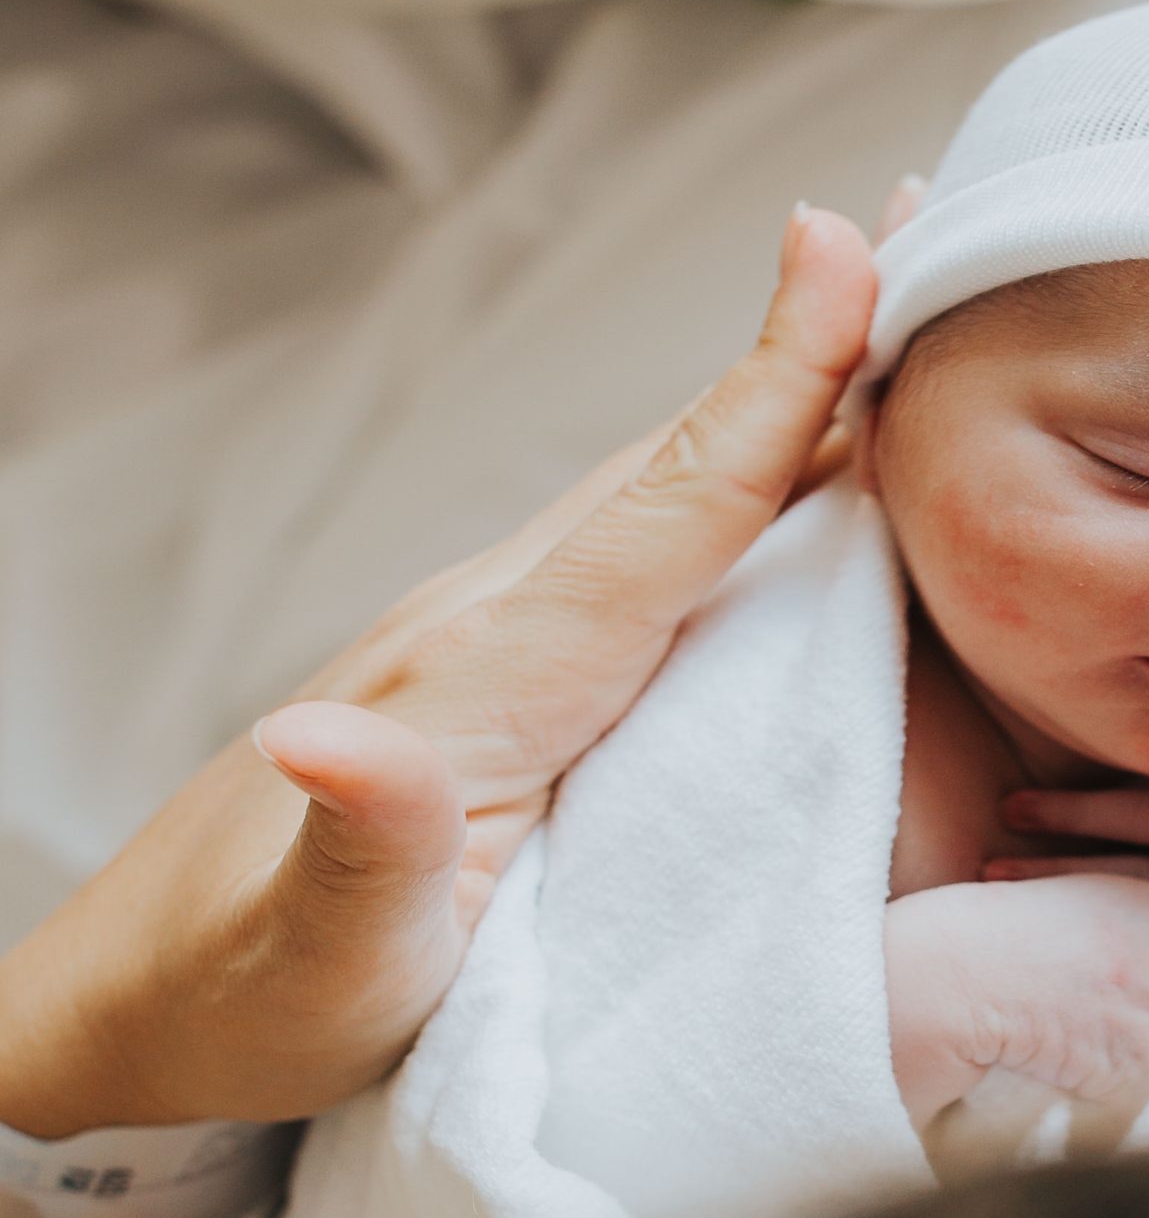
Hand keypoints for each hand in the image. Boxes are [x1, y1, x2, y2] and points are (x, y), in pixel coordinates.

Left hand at [0, 205, 878, 1139]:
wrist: (145, 1003)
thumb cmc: (249, 996)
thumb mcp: (313, 961)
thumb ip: (353, 854)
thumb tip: (332, 739)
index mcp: (490, 681)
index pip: (662, 517)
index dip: (770, 391)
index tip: (849, 251)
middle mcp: (500, 624)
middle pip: (687, 461)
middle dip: (817, 342)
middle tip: (935, 214)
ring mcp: (505, 638)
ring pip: (677, 490)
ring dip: (791, 397)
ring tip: (895, 298)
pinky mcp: (519, 672)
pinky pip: (660, 548)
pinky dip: (747, 477)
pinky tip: (796, 466)